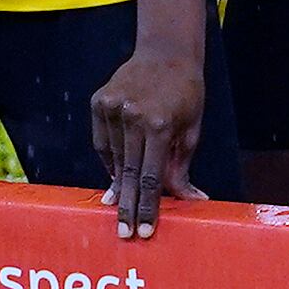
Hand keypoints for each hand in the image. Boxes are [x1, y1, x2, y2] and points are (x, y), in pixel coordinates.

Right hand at [89, 48, 210, 239]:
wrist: (165, 53)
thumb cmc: (186, 94)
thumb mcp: (191, 130)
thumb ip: (181, 166)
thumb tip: (189, 201)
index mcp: (158, 124)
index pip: (152, 176)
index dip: (148, 206)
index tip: (145, 231)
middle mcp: (131, 117)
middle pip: (129, 173)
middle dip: (128, 207)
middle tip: (124, 234)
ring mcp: (111, 108)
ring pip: (113, 159)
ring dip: (119, 183)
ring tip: (120, 206)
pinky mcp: (97, 102)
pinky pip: (102, 143)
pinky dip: (111, 159)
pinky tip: (118, 172)